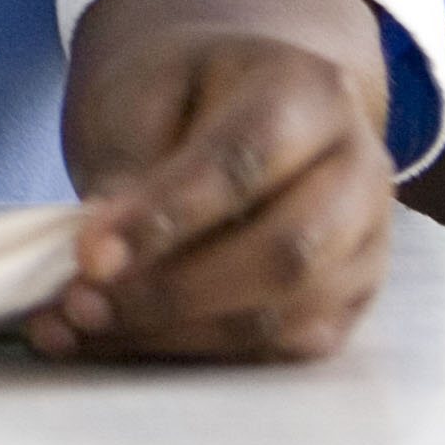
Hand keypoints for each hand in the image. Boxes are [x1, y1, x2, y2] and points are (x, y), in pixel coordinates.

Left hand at [37, 0, 393, 362]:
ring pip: (287, 314)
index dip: (165, 216)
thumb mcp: (141, 93)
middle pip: (284, 249)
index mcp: (310, 91)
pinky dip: (197, 353)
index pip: (243, 160)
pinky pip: (284, 348)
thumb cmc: (182, 93)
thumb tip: (106, 257)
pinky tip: (122, 341)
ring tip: (83, 323)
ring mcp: (365, 242)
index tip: (88, 255)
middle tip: (79, 301)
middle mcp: (357, 168)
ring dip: (177, 332)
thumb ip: (130, 164)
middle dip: (173, 290)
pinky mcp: (349, 300)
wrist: (230, 102)